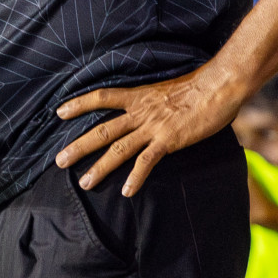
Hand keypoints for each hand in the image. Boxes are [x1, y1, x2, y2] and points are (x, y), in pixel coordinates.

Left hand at [54, 63, 243, 195]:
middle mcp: (140, 111)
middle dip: (79, 146)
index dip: (79, 104)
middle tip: (59, 160)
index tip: (59, 112)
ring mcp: (153, 127)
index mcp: (139, 95)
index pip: (102, 97)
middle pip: (102, 129)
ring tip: (84, 182)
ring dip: (100, 167)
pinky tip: (127, 191)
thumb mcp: (167, 89)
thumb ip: (154, 102)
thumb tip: (150, 109)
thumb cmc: (199, 85)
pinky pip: (146, 161)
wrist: (218, 85)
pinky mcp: (168, 140)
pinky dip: (136, 177)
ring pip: (118, 148)